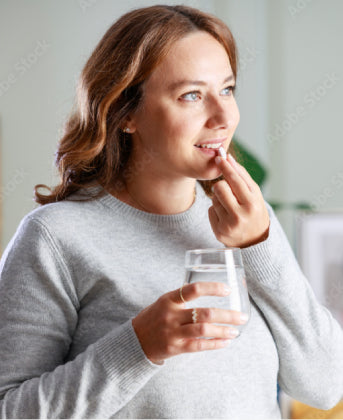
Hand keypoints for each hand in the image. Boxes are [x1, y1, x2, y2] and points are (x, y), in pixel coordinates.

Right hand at [132, 282, 248, 363]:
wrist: (135, 340)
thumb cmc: (154, 317)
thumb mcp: (164, 302)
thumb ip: (182, 297)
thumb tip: (208, 290)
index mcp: (169, 299)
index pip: (193, 289)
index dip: (212, 288)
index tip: (228, 290)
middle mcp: (171, 315)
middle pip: (204, 313)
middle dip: (227, 315)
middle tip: (242, 316)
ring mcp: (172, 332)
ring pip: (203, 330)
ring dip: (223, 330)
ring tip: (236, 330)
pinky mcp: (175, 348)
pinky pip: (198, 346)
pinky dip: (214, 344)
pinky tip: (225, 342)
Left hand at [208, 154, 269, 247]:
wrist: (255, 241)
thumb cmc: (254, 212)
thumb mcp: (255, 194)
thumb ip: (242, 176)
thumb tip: (228, 158)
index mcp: (252, 204)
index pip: (235, 180)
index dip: (226, 167)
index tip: (219, 157)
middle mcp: (240, 215)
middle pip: (220, 187)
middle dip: (222, 185)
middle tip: (228, 191)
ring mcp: (228, 225)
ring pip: (213, 198)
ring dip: (219, 199)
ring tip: (230, 207)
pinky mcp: (219, 232)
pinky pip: (210, 210)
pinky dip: (216, 210)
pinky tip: (226, 217)